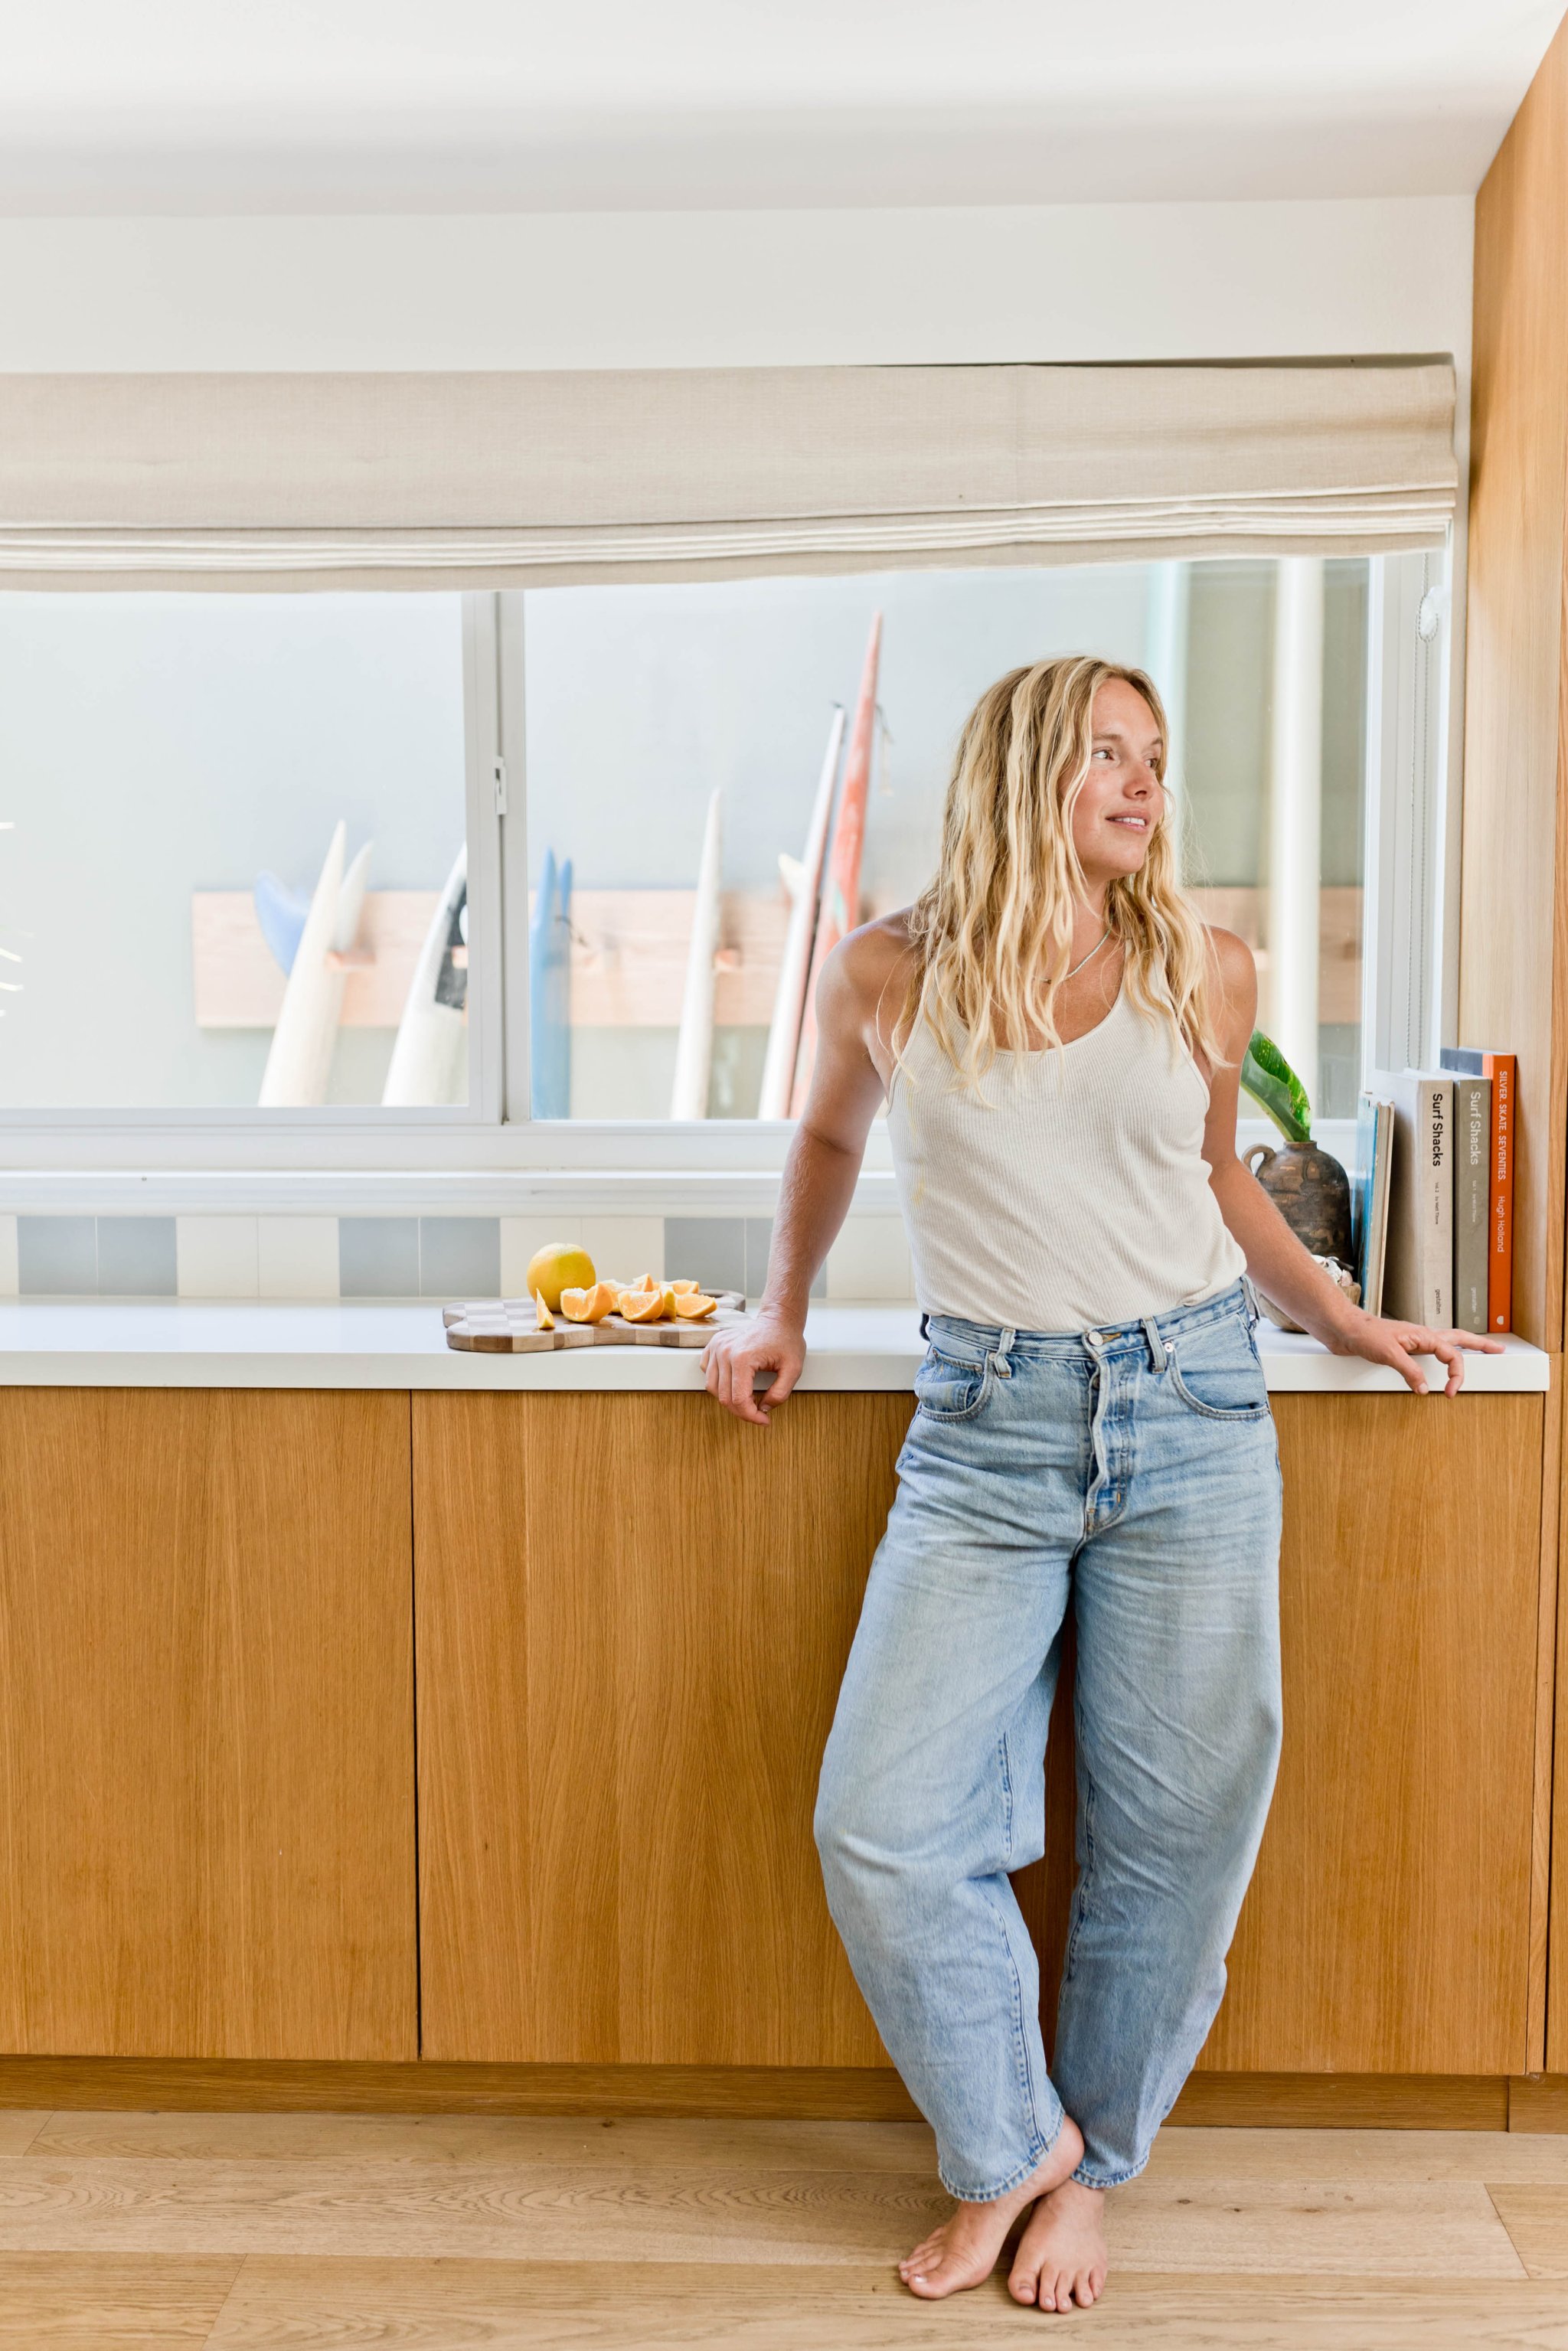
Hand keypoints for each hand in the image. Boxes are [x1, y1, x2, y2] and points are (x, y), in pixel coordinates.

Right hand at [703, 1306, 806, 1425]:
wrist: (778, 1318)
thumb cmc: (786, 1340)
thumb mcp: (793, 1370)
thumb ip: (780, 1394)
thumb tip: (763, 1409)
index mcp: (742, 1358)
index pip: (739, 1400)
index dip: (751, 1417)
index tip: (764, 1420)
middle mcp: (724, 1351)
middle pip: (724, 1398)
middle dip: (742, 1412)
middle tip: (758, 1414)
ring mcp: (716, 1347)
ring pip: (712, 1388)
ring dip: (729, 1400)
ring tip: (748, 1399)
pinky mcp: (713, 1345)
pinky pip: (708, 1373)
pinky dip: (719, 1384)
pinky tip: (735, 1383)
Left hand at [1323, 1307, 1504, 1395]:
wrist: (1343, 1329)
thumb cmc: (1364, 1334)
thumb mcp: (1389, 1354)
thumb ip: (1409, 1371)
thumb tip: (1425, 1389)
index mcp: (1423, 1335)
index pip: (1452, 1355)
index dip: (1456, 1375)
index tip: (1450, 1393)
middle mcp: (1422, 1337)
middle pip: (1459, 1339)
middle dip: (1480, 1345)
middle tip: (1499, 1350)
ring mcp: (1413, 1342)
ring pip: (1445, 1343)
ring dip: (1463, 1347)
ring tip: (1479, 1350)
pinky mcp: (1402, 1348)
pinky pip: (1428, 1353)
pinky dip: (1440, 1357)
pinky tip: (1440, 1362)